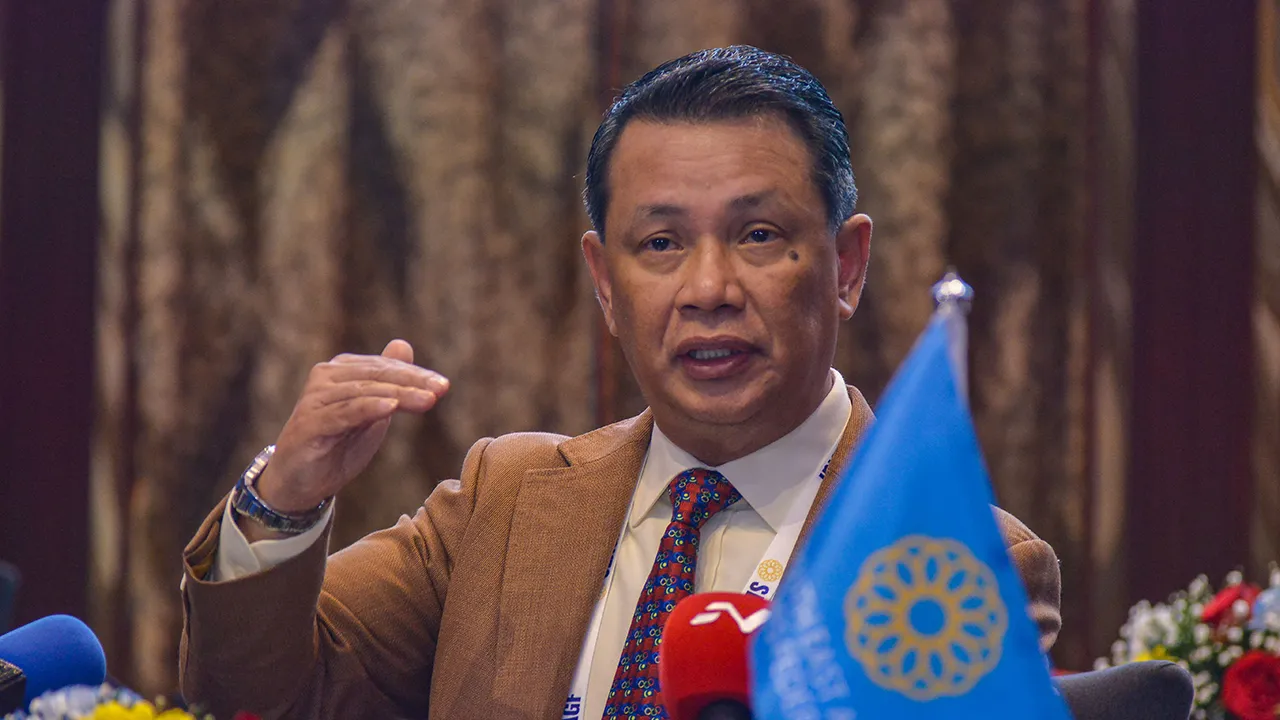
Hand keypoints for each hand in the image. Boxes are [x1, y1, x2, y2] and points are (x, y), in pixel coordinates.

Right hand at [253, 339, 448, 515]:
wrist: (300, 482)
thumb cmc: (338, 445)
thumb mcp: (371, 414)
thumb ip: (387, 383)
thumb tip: (403, 344)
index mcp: (341, 371)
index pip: (384, 368)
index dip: (416, 375)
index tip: (444, 385)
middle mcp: (325, 378)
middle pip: (376, 376)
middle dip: (412, 382)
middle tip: (441, 389)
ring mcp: (314, 400)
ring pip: (364, 392)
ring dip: (399, 395)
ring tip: (426, 400)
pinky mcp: (309, 424)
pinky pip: (344, 412)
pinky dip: (368, 408)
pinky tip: (390, 408)